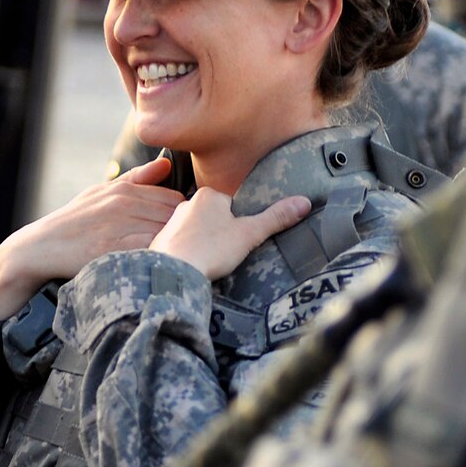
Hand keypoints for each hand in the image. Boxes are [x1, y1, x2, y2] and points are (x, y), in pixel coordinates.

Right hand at [0, 158, 180, 335]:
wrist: (39, 249)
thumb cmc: (73, 222)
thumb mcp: (100, 193)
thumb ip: (136, 179)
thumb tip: (166, 164)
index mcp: (125, 191)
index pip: (176, 200)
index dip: (183, 218)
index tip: (180, 234)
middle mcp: (125, 205)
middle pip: (176, 217)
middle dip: (183, 233)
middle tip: (183, 249)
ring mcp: (119, 227)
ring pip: (167, 234)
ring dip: (175, 246)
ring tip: (173, 260)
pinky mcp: (114, 251)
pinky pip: (151, 251)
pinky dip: (159, 258)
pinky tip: (158, 267)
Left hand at [149, 188, 311, 281]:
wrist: (174, 272)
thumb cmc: (212, 249)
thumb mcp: (250, 233)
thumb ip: (276, 218)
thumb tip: (304, 202)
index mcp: (209, 195)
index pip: (232, 204)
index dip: (240, 223)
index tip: (241, 240)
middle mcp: (186, 203)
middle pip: (214, 216)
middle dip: (222, 232)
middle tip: (228, 253)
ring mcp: (171, 222)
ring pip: (197, 230)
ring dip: (206, 243)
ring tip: (211, 261)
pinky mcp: (161, 241)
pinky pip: (182, 244)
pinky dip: (190, 253)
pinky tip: (195, 265)